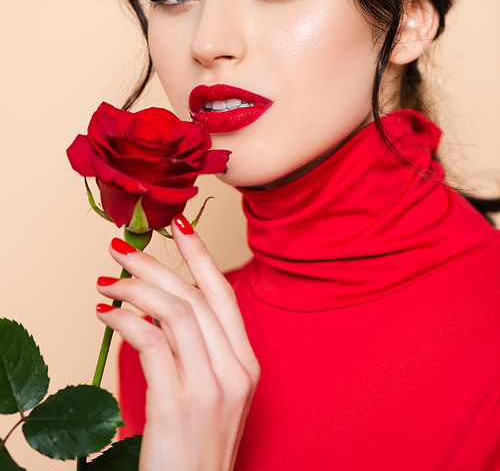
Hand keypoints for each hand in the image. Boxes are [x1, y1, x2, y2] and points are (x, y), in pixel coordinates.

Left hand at [96, 216, 259, 470]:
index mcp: (246, 364)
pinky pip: (149, 341)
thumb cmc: (195, 450)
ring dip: (135, 289)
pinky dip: (125, 320)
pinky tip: (107, 316)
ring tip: (106, 283)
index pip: (223, 294)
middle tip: (122, 252)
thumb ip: (198, 351)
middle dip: (155, 265)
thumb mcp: (212, 395)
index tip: (179, 227)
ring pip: (174, 311)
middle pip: (194, 296)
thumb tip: (160, 307)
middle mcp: (234, 370)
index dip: (200, 255)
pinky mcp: (178, 404)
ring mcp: (209, 387)